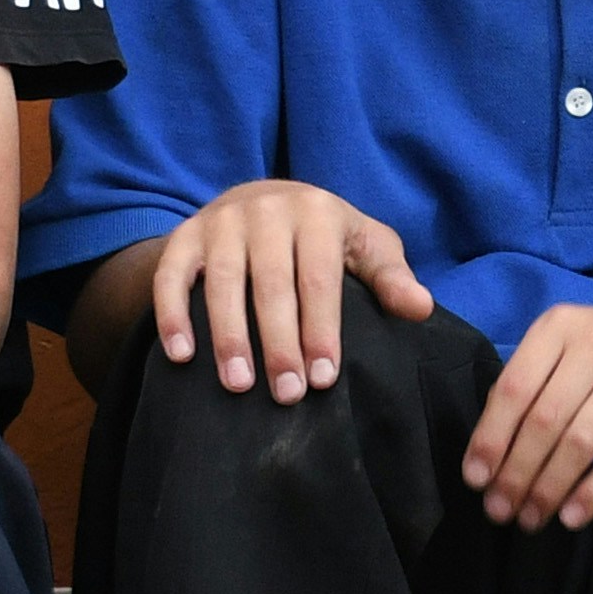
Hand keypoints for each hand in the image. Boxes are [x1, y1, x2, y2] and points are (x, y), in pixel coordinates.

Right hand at [153, 181, 436, 400]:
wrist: (262, 199)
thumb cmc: (324, 237)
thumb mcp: (365, 246)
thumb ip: (391, 277)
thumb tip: (421, 308)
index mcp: (317, 213)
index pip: (319, 278)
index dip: (322, 329)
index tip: (323, 378)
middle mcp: (266, 210)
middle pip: (271, 284)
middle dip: (280, 342)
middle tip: (287, 394)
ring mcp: (221, 222)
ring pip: (221, 282)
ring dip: (228, 335)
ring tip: (237, 384)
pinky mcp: (185, 236)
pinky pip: (172, 275)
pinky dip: (171, 314)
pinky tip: (182, 355)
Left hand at [465, 296, 592, 530]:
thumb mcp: (568, 345)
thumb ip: (531, 381)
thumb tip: (488, 447)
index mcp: (558, 327)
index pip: (513, 388)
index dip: (490, 438)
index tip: (476, 480)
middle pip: (544, 420)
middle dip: (516, 473)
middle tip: (500, 510)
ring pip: (580, 441)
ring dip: (550, 488)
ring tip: (532, 519)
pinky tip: (573, 516)